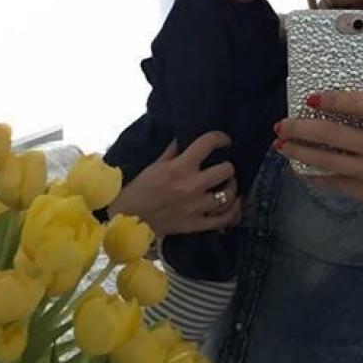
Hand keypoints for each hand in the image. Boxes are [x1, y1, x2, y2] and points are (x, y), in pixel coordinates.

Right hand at [108, 132, 241, 236]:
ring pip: (228, 194)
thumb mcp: (155, 165)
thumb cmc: (139, 190)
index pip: (208, 144)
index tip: (224, 141)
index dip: (220, 138)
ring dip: (231, 187)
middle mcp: (192, 185)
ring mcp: (196, 206)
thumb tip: (185, 138)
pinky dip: (233, 211)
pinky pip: (223, 219)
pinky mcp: (196, 224)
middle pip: (226, 170)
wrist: (127, 220)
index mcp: (180, 167)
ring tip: (228, 185)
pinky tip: (235, 204)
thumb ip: (173, 151)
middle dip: (227, 166)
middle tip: (224, 167)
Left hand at [274, 91, 362, 235]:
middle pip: (331, 132)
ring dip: (298, 152)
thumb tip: (333, 110)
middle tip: (282, 125)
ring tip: (281, 146)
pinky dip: (312, 175)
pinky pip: (330, 181)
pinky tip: (300, 169)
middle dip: (300, 128)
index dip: (332, 98)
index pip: (359, 103)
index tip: (311, 98)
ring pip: (325, 159)